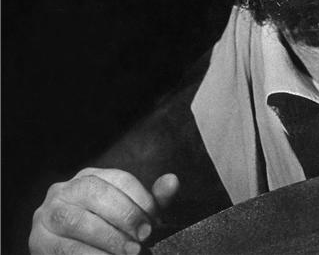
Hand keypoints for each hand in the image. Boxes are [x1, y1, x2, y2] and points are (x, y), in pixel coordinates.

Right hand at [29, 168, 178, 254]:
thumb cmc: (108, 235)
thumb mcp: (132, 218)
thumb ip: (153, 202)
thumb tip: (172, 181)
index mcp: (90, 178)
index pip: (119, 179)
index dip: (141, 199)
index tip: (157, 220)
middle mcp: (64, 190)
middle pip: (95, 192)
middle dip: (125, 215)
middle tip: (145, 237)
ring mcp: (47, 215)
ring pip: (77, 220)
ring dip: (108, 238)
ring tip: (131, 252)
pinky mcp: (38, 242)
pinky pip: (64, 248)